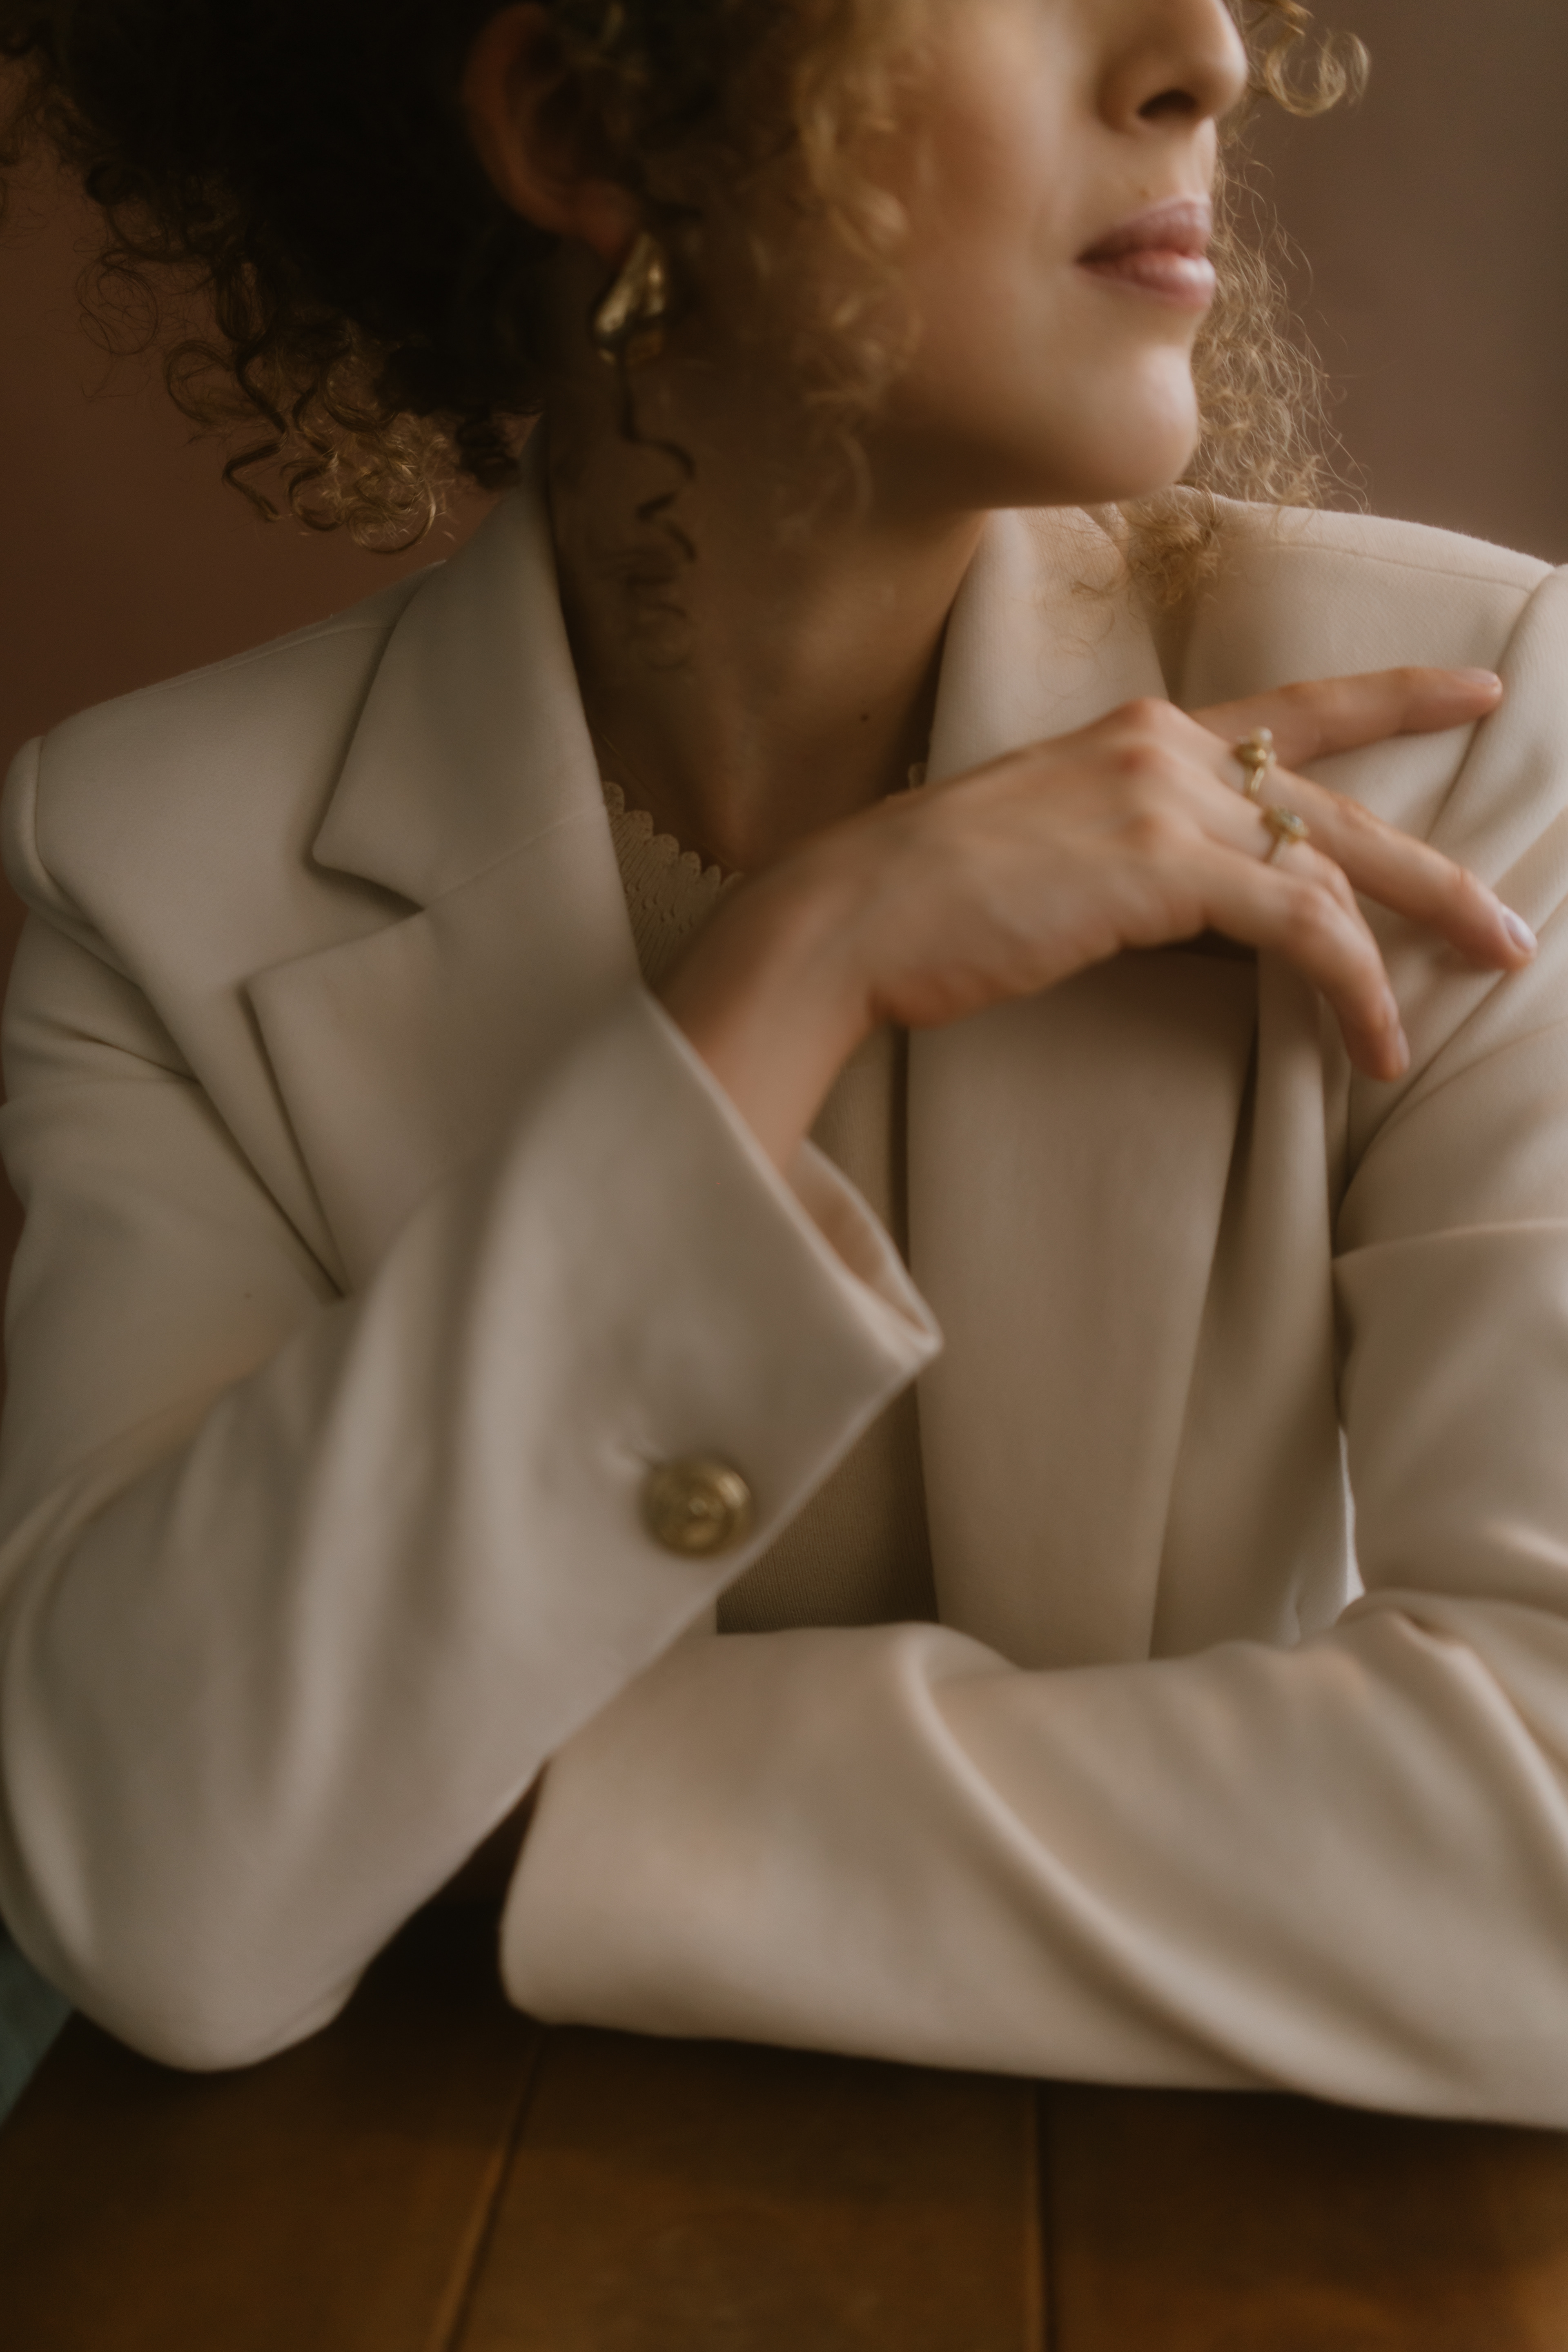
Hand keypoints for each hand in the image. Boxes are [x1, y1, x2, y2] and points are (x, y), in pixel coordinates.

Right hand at [661, 667, 1531, 1169]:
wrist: (850, 913)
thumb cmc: (925, 898)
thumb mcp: (1045, 846)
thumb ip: (1131, 850)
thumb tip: (1200, 903)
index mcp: (1135, 733)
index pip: (1291, 711)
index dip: (1392, 697)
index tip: (1472, 693)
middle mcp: (1164, 745)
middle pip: (1335, 801)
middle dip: (1434, 873)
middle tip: (1508, 930)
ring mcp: (1164, 796)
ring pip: (1333, 871)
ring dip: (1404, 951)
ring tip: (1438, 1018)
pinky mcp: (1163, 867)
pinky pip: (1301, 926)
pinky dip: (1352, 989)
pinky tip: (1373, 1046)